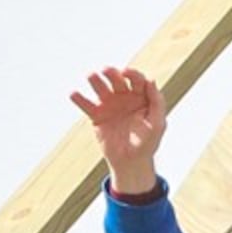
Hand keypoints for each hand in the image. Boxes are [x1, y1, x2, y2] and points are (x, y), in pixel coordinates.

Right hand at [71, 65, 166, 193]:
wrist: (131, 162)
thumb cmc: (148, 143)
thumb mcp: (157, 124)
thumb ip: (157, 103)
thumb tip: (151, 80)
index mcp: (140, 96)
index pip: (136, 79)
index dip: (131, 73)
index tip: (126, 72)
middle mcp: (123, 96)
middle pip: (116, 79)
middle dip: (111, 73)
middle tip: (106, 70)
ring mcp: (109, 104)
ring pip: (100, 88)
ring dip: (95, 79)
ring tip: (91, 75)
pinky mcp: (97, 115)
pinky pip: (86, 105)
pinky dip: (79, 99)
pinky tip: (73, 94)